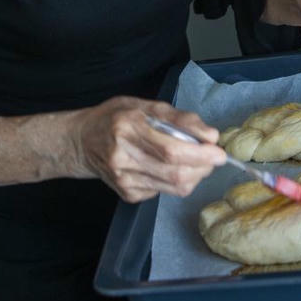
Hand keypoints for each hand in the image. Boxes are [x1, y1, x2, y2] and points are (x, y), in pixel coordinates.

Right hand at [70, 97, 224, 202]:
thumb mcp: (144, 105)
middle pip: (175, 173)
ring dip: (194, 176)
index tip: (219, 151)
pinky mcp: (127, 194)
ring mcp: (124, 179)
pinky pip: (163, 192)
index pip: (171, 149)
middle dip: (203, 167)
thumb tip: (210, 135)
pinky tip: (169, 168)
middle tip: (214, 158)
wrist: (82, 142)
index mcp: (127, 128)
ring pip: (173, 187)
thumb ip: (178, 118)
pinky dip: (176, 181)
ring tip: (197, 162)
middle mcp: (122, 157)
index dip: (200, 154)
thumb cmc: (115, 118)